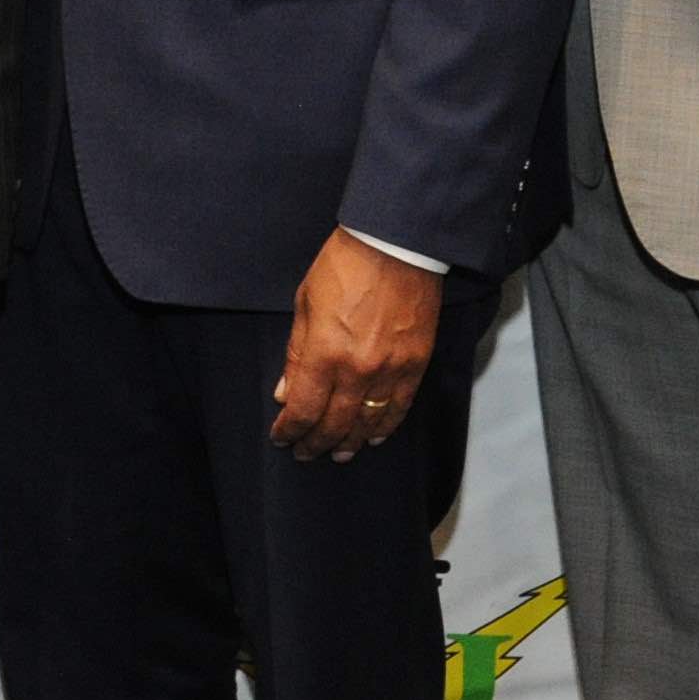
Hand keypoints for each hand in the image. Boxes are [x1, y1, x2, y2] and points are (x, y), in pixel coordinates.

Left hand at [273, 229, 439, 460]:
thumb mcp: (305, 305)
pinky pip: (399, 406)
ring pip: (368, 421)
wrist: (395, 245)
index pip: (304, 409)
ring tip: (338, 454)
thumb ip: (296, 355)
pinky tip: (373, 436)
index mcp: (325, 353)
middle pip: (335, 423)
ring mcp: (391, 369)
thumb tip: (285, 392)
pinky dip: (385, 425)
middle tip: (305, 453)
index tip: (281, 437)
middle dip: (316, 443)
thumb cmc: (344, 267)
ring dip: (350, 442)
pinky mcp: (416, 364)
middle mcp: (358, 370)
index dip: (290, 429)